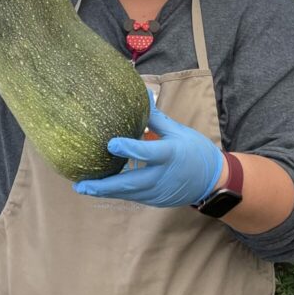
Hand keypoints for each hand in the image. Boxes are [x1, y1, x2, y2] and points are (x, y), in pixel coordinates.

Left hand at [73, 98, 224, 208]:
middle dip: (104, 185)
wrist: (212, 181)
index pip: (148, 151)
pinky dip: (116, 192)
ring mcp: (158, 191)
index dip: (130, 148)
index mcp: (170, 154)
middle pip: (131, 182)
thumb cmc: (195, 151)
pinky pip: (133, 196)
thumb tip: (141, 94)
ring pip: (128, 193)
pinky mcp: (155, 200)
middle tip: (81, 184)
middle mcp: (162, 176)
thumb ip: (155, 117)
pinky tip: (100, 188)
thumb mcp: (178, 131)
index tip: (110, 144)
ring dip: (105, 191)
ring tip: (83, 186)